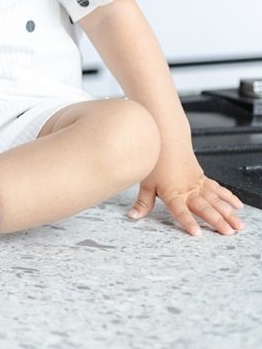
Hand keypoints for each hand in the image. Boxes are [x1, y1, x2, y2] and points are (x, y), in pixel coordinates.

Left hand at [129, 152, 244, 235]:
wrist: (166, 138)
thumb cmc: (155, 159)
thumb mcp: (145, 183)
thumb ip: (143, 203)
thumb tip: (133, 216)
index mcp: (173, 193)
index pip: (180, 211)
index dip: (188, 222)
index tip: (197, 233)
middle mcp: (188, 190)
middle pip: (204, 208)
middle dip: (217, 221)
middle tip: (228, 232)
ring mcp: (197, 184)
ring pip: (216, 200)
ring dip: (229, 213)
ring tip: (238, 225)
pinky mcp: (202, 178)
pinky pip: (218, 189)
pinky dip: (229, 197)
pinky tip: (238, 206)